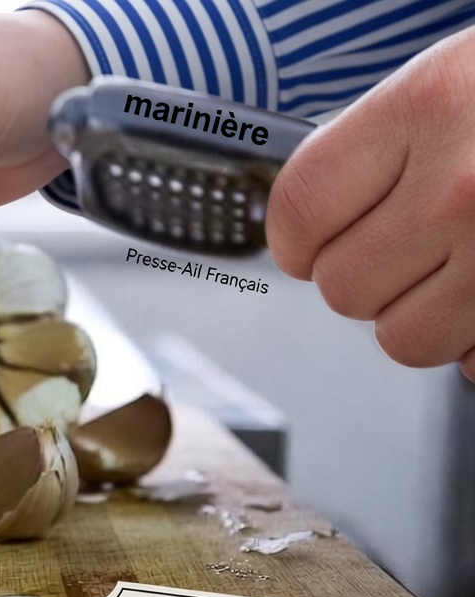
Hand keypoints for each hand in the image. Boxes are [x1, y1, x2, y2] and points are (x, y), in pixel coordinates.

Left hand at [267, 25, 474, 381]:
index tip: (305, 244)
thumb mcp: (452, 81)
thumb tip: (309, 233)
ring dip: (418, 313)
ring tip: (459, 265)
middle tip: (402, 244)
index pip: (300, 209)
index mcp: (428, 108)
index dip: (293, 239)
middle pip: (343, 287)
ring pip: (401, 338)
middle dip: (362, 275)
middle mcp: (466, 185)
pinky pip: (472, 361)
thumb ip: (380, 149)